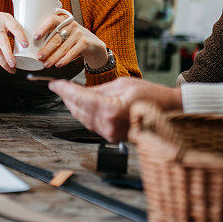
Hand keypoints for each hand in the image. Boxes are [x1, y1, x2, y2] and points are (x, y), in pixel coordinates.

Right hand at [0, 9, 29, 73]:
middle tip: (14, 64)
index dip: (20, 36)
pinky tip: (4, 65)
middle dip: (9, 55)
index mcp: (6, 19)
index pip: (14, 28)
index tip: (26, 45)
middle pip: (3, 43)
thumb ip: (15, 29)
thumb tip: (29, 43)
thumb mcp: (7, 19)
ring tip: (11, 69)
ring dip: (4, 62)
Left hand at [34, 13, 107, 68]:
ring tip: (46, 64)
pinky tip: (58, 64)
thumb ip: (53, 36)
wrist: (94, 44)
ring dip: (53, 57)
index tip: (35, 37)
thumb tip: (36, 48)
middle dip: (46, 49)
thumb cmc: (73, 39)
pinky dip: (64, 60)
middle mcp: (71, 24)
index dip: (43, 28)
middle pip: (56, 38)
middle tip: (39, 57)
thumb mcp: (65, 33)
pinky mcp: (84, 42)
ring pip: (63, 47)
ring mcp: (79, 33)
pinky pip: (72, 53)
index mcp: (63, 20)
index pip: (52, 20)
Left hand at [48, 77, 181, 141]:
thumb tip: (79, 91)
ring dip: (74, 105)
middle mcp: (108, 126)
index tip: (53, 83)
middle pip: (77, 110)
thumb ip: (98, 90)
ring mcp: (110, 134)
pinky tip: (82, 103)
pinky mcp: (112, 137)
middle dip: (66, 97)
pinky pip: (92, 124)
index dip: (63, 90)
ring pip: (82, 118)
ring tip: (68, 92)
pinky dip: (85, 113)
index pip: (79, 98)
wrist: (169, 112)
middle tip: (58, 86)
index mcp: (110, 110)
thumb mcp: (122, 84)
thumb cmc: (151, 95)